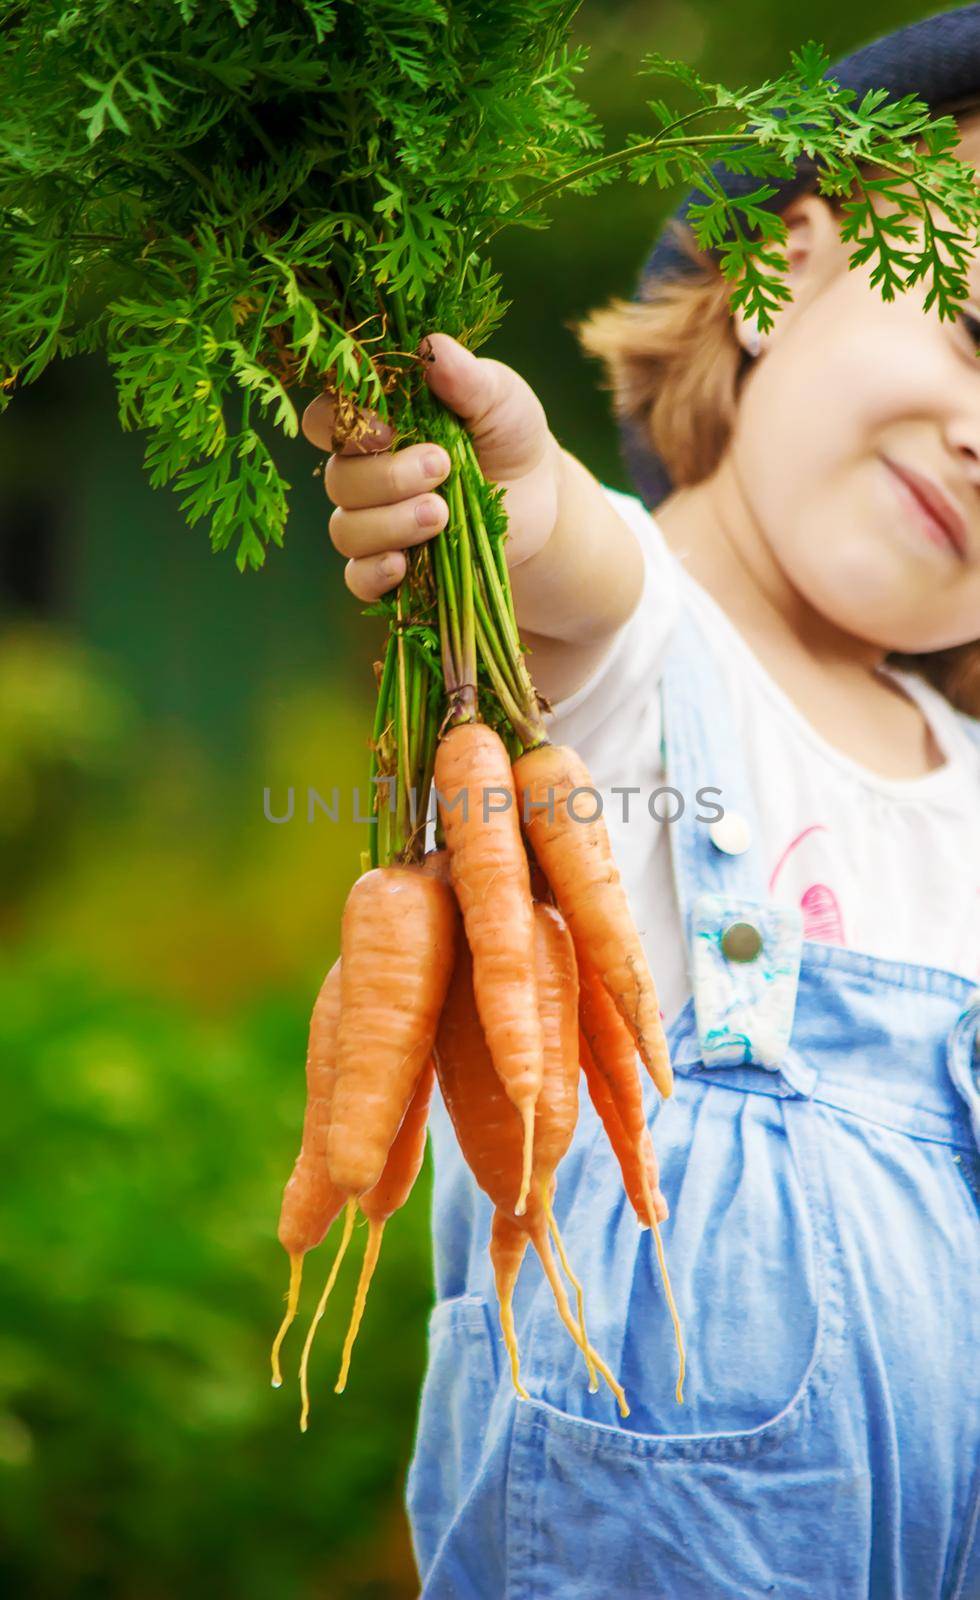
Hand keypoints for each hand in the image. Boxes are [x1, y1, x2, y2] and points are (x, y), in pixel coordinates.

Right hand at [301, 332, 561, 601]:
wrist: (542, 501)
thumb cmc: (509, 436)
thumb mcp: (500, 399)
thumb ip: (467, 378)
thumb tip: (430, 346)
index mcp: (375, 422)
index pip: (324, 420)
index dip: (344, 426)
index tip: (389, 427)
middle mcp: (363, 473)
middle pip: (338, 480)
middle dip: (388, 477)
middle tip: (441, 468)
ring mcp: (374, 523)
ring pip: (347, 530)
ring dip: (390, 524)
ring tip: (442, 514)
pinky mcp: (392, 568)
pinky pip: (358, 579)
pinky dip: (374, 574)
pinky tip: (402, 565)